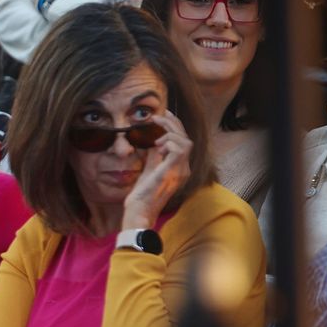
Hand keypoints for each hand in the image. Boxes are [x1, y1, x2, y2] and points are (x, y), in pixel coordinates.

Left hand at [121, 110, 192, 230]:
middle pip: (186, 139)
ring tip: (156, 141)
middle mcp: (184, 169)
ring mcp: (180, 171)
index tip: (162, 116)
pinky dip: (169, 143)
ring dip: (170, 134)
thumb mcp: (150, 169)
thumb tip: (153, 143)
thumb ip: (155, 156)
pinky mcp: (173, 171)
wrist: (140, 210)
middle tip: (158, 116)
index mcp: (180, 168)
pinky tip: (158, 147)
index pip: (183, 142)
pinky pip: (179, 149)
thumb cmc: (143, 194)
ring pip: (185, 141)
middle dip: (173, 124)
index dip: (175, 127)